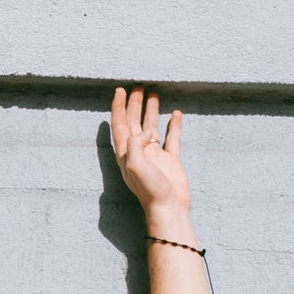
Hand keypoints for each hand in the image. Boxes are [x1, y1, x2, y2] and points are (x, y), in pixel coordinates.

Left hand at [111, 86, 192, 229]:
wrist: (169, 207)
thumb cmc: (149, 190)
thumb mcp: (135, 165)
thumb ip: (135, 144)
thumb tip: (145, 130)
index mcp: (126, 152)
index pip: (119, 124)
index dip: (118, 106)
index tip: (120, 90)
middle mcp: (139, 151)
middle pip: (134, 121)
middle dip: (134, 104)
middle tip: (138, 86)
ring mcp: (155, 154)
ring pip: (151, 126)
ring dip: (151, 110)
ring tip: (153, 93)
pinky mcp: (171, 159)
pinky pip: (172, 137)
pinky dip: (173, 125)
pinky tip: (176, 113)